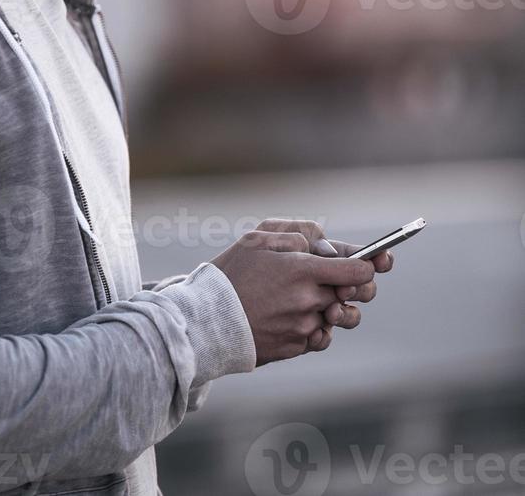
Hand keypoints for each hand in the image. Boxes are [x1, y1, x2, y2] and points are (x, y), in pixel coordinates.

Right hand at [210, 228, 373, 365]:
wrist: (206, 320)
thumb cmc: (232, 273)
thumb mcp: (260, 237)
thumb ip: (300, 232)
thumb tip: (327, 246)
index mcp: (303, 270)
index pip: (360, 270)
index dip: (371, 263)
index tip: (374, 260)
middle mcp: (309, 301)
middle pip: (356, 295)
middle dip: (354, 284)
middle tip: (342, 279)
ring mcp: (304, 328)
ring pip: (341, 318)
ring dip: (337, 308)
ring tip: (317, 299)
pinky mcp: (296, 348)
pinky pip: (321, 337)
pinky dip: (316, 326)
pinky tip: (297, 316)